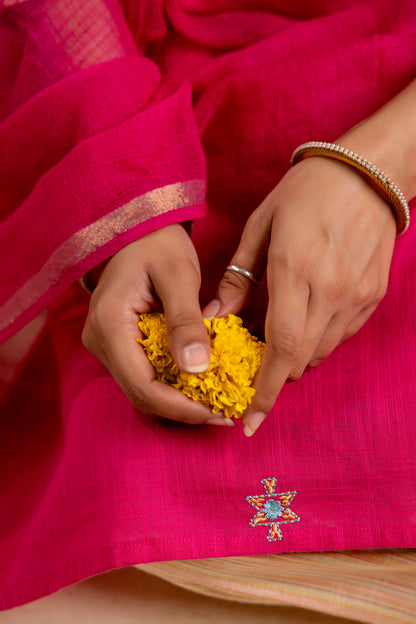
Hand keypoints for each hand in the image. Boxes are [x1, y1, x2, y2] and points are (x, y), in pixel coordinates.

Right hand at [82, 223, 232, 426]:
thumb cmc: (158, 243)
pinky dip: (173, 384)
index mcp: (110, 323)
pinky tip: (201, 383)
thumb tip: (197, 368)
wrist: (139, 230)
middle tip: (223, 413)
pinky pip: (144, 374)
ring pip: (142, 388)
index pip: (141, 385)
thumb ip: (186, 321)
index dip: (179, 407)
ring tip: (217, 402)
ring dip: (179, 400)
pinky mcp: (118, 344)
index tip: (216, 413)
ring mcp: (106, 344)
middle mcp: (100, 340)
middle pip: (140, 393)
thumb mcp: (178, 275)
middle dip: (182, 409)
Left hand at [203, 156, 396, 435]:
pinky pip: (343, 335)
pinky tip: (305, 324)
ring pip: (323, 351)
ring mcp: (357, 295)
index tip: (250, 420)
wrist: (366, 174)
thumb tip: (214, 319)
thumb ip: (237, 279)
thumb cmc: (304, 193)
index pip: (280, 347)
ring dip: (297, 358)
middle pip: (302, 358)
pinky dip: (319, 341)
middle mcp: (331, 290)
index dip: (265, 390)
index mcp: (296, 270)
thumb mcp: (260, 228)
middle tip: (256, 377)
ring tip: (277, 343)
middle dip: (277, 379)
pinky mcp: (373, 295)